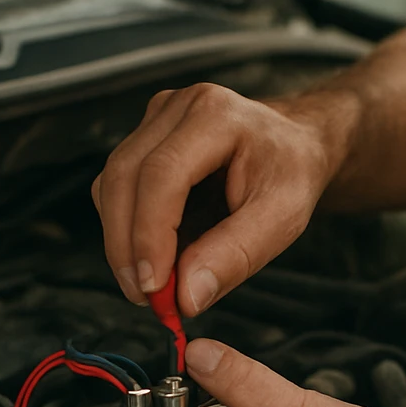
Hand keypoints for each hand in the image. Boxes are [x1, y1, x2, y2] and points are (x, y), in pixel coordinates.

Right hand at [92, 84, 351, 314]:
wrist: (294, 145)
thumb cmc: (291, 173)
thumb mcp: (283, 218)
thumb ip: (236, 255)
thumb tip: (185, 296)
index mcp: (216, 115)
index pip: (162, 174)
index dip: (149, 234)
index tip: (154, 287)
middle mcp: (178, 108)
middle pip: (123, 177)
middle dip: (126, 246)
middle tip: (146, 298)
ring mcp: (156, 120)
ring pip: (110, 185)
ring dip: (122, 241)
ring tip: (152, 285)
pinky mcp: (145, 139)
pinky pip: (116, 188)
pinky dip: (127, 228)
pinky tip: (153, 256)